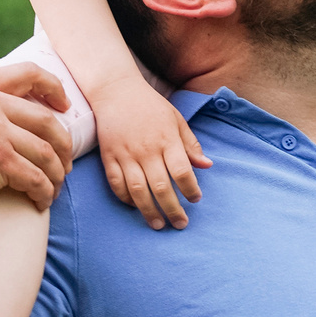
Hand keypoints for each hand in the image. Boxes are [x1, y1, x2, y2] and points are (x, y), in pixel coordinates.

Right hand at [0, 62, 74, 215]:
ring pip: (45, 151)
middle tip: (66, 160)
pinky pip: (35, 177)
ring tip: (56, 184)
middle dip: (63, 143)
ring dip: (56, 172)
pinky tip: (43, 200)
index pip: (29, 73)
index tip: (65, 105)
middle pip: (46, 119)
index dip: (54, 88)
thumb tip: (2, 103)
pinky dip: (44, 191)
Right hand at [95, 76, 212, 230]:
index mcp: (167, 139)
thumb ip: (191, 144)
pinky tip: (135, 207)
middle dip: (173, 210)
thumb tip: (207, 165)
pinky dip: (126, 199)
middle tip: (181, 224)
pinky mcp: (108, 157)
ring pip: (138, 191)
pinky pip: (116, 184)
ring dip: (149, 211)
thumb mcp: (176, 119)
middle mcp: (146, 149)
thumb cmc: (150, 105)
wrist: (116, 91)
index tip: (196, 199)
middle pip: (161, 187)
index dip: (191, 189)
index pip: (182, 171)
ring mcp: (125, 154)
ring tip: (158, 225)